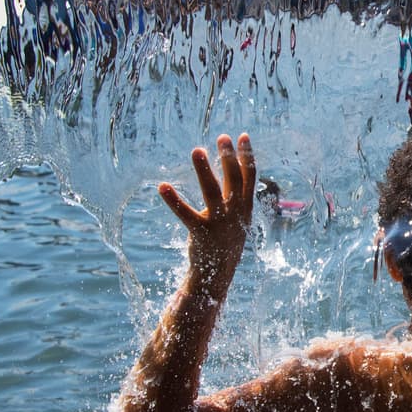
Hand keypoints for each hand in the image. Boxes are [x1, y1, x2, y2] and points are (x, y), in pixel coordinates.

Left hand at [159, 133, 256, 280]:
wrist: (217, 275)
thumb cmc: (225, 243)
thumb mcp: (237, 220)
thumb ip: (235, 198)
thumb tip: (232, 172)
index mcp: (245, 208)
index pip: (249, 177)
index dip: (247, 156)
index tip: (242, 136)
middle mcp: (235, 213)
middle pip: (234, 179)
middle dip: (228, 156)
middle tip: (221, 137)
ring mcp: (220, 223)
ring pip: (213, 191)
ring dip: (204, 170)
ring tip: (197, 150)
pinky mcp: (202, 233)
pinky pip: (186, 214)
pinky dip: (173, 200)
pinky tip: (163, 186)